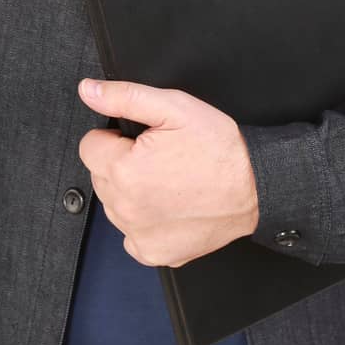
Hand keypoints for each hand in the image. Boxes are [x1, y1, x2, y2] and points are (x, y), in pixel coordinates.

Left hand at [76, 78, 259, 267]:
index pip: (90, 146)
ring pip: (114, 204)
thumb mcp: (174, 107)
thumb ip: (124, 97)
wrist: (255, 187)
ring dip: (131, 192)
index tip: (141, 140)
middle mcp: (125, 208)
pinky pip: (132, 235)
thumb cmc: (219, 148)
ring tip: (168, 181)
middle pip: (100, 176)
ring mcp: (139, 235)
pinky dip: (144, 222)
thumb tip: (89, 91)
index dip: (115, 137)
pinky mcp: (154, 253)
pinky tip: (168, 207)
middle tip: (159, 158)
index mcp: (123, 170)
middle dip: (121, 163)